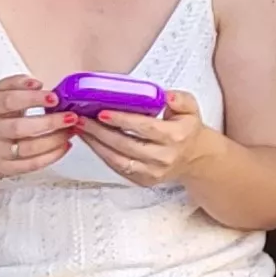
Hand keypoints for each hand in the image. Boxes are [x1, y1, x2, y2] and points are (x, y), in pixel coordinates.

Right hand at [0, 75, 70, 182]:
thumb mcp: (0, 95)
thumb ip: (16, 84)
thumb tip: (36, 84)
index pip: (9, 101)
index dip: (33, 99)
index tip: (55, 98)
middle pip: (19, 128)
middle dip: (49, 122)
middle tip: (71, 117)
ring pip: (27, 148)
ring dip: (53, 140)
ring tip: (70, 131)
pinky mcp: (3, 168)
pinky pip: (30, 165)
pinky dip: (51, 156)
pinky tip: (64, 146)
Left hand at [72, 87, 224, 191]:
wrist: (194, 158)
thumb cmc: (187, 129)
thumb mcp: (190, 108)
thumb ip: (179, 99)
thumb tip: (165, 96)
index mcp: (176, 136)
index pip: (144, 127)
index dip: (121, 120)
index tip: (101, 112)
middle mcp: (163, 157)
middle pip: (125, 144)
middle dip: (100, 132)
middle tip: (81, 119)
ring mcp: (152, 172)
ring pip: (117, 159)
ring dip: (96, 144)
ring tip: (81, 129)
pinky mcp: (143, 181)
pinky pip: (117, 167)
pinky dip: (102, 154)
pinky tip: (91, 141)